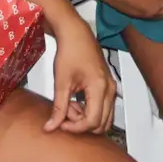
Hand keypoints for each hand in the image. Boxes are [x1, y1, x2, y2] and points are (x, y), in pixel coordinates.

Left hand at [45, 18, 114, 134]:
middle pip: (101, 123)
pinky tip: (75, 102)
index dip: (75, 127)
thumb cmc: (70, 51)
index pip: (92, 121)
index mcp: (100, 87)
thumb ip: (58, 107)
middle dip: (81, 123)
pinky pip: (103, 107)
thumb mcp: (61, 82)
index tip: (61, 124)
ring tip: (69, 106)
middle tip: (65, 113)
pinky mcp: (107, 86)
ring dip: (86, 118)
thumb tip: (51, 126)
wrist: (75, 34)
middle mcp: (109, 89)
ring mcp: (110, 87)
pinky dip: (89, 110)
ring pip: (104, 117)